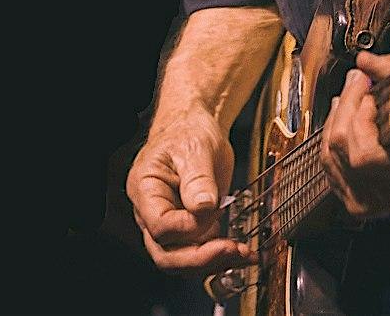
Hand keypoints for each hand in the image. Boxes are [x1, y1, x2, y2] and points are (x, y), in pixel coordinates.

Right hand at [127, 110, 255, 274]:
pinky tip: (243, 252)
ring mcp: (171, 224)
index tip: (213, 212)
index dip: (187, 228)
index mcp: (146, 190)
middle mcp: (152, 213)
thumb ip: (198, 179)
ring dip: (214, 262)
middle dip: (200, 259)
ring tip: (244, 254)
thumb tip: (204, 208)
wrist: (196, 128)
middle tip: (232, 250)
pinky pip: (200, 252)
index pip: (160, 226)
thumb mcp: (195, 148)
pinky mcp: (190, 229)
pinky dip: (222, 256)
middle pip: (166, 254)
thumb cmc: (188, 133)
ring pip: (183, 260)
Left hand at [318, 50, 389, 219]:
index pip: (363, 153)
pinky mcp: (355, 200)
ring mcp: (366, 202)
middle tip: (356, 80)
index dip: (360, 113)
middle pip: (341, 149)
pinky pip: (330, 167)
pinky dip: (331, 138)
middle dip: (345, 105)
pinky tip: (341, 118)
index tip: (369, 84)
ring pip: (330, 157)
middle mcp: (384, 197)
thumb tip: (364, 61)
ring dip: (336, 118)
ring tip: (348, 94)